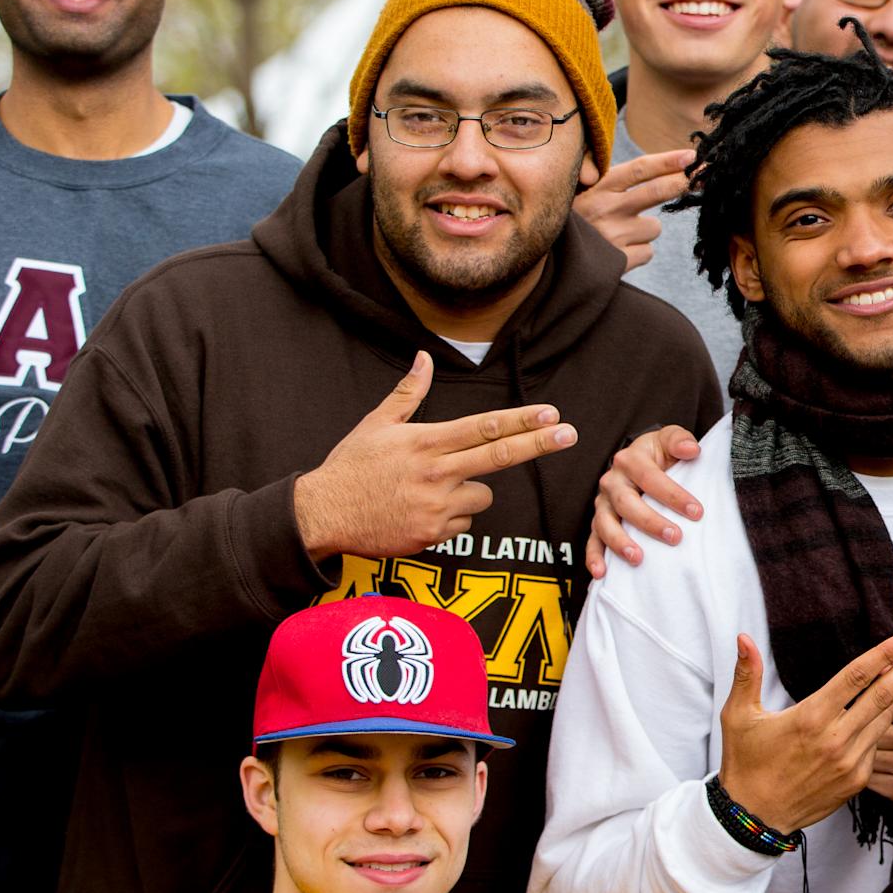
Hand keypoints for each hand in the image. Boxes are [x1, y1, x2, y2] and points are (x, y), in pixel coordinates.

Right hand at [293, 352, 577, 560]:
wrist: (321, 515)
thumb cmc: (351, 467)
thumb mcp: (375, 424)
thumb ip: (408, 393)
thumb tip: (424, 358)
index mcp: (425, 442)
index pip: (483, 428)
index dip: (520, 421)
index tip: (550, 413)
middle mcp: (437, 473)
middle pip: (500, 456)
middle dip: (539, 444)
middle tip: (570, 434)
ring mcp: (436, 506)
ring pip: (481, 496)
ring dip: (468, 493)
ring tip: (428, 491)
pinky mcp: (433, 534)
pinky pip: (462, 524)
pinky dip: (450, 519)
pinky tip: (418, 512)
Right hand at [573, 147, 693, 271]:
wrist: (548, 261)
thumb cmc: (574, 220)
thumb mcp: (582, 192)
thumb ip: (611, 180)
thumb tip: (656, 168)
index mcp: (598, 187)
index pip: (638, 169)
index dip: (667, 161)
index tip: (691, 156)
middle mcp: (605, 208)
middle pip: (656, 192)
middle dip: (682, 183)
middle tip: (702, 177)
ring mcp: (612, 235)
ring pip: (655, 228)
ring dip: (645, 231)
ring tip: (619, 234)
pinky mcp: (617, 261)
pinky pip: (647, 252)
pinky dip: (637, 253)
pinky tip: (617, 252)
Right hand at [586, 424, 703, 575]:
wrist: (640, 461)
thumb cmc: (658, 453)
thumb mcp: (669, 439)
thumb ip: (680, 440)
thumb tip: (692, 449)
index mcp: (631, 460)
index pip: (650, 478)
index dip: (673, 495)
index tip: (696, 512)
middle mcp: (612, 481)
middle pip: (626, 503)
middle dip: (650, 522)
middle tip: (675, 537)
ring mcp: (603, 503)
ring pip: (605, 523)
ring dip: (620, 542)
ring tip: (638, 558)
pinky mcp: (598, 522)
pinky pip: (592, 540)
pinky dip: (594, 557)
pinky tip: (601, 572)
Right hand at [718, 630, 892, 834]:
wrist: (754, 817)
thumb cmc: (746, 763)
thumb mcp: (739, 716)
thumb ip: (747, 674)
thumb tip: (743, 637)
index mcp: (810, 718)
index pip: (856, 677)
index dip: (884, 654)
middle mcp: (835, 739)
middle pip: (884, 694)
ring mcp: (850, 762)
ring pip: (884, 719)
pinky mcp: (857, 780)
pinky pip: (877, 745)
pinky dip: (882, 725)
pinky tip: (888, 711)